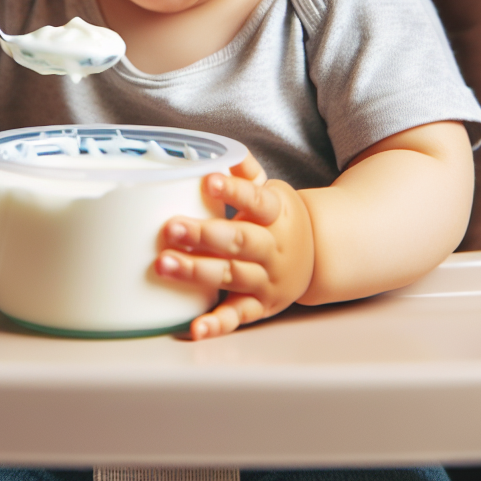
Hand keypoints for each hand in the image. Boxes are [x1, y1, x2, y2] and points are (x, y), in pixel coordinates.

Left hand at [154, 154, 314, 339]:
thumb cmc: (281, 219)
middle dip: (203, 234)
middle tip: (170, 227)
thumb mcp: (271, 191)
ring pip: (231, 276)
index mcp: (277, 214)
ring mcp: (266, 280)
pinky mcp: (259, 307)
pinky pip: (236, 317)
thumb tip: (224, 151)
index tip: (208, 181)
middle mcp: (274, 248)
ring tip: (163, 264)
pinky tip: (194, 328)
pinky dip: (216, 324)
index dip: (233, 190)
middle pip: (239, 241)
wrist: (317, 257)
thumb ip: (247, 172)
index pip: (256, 200)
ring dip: (197, 271)